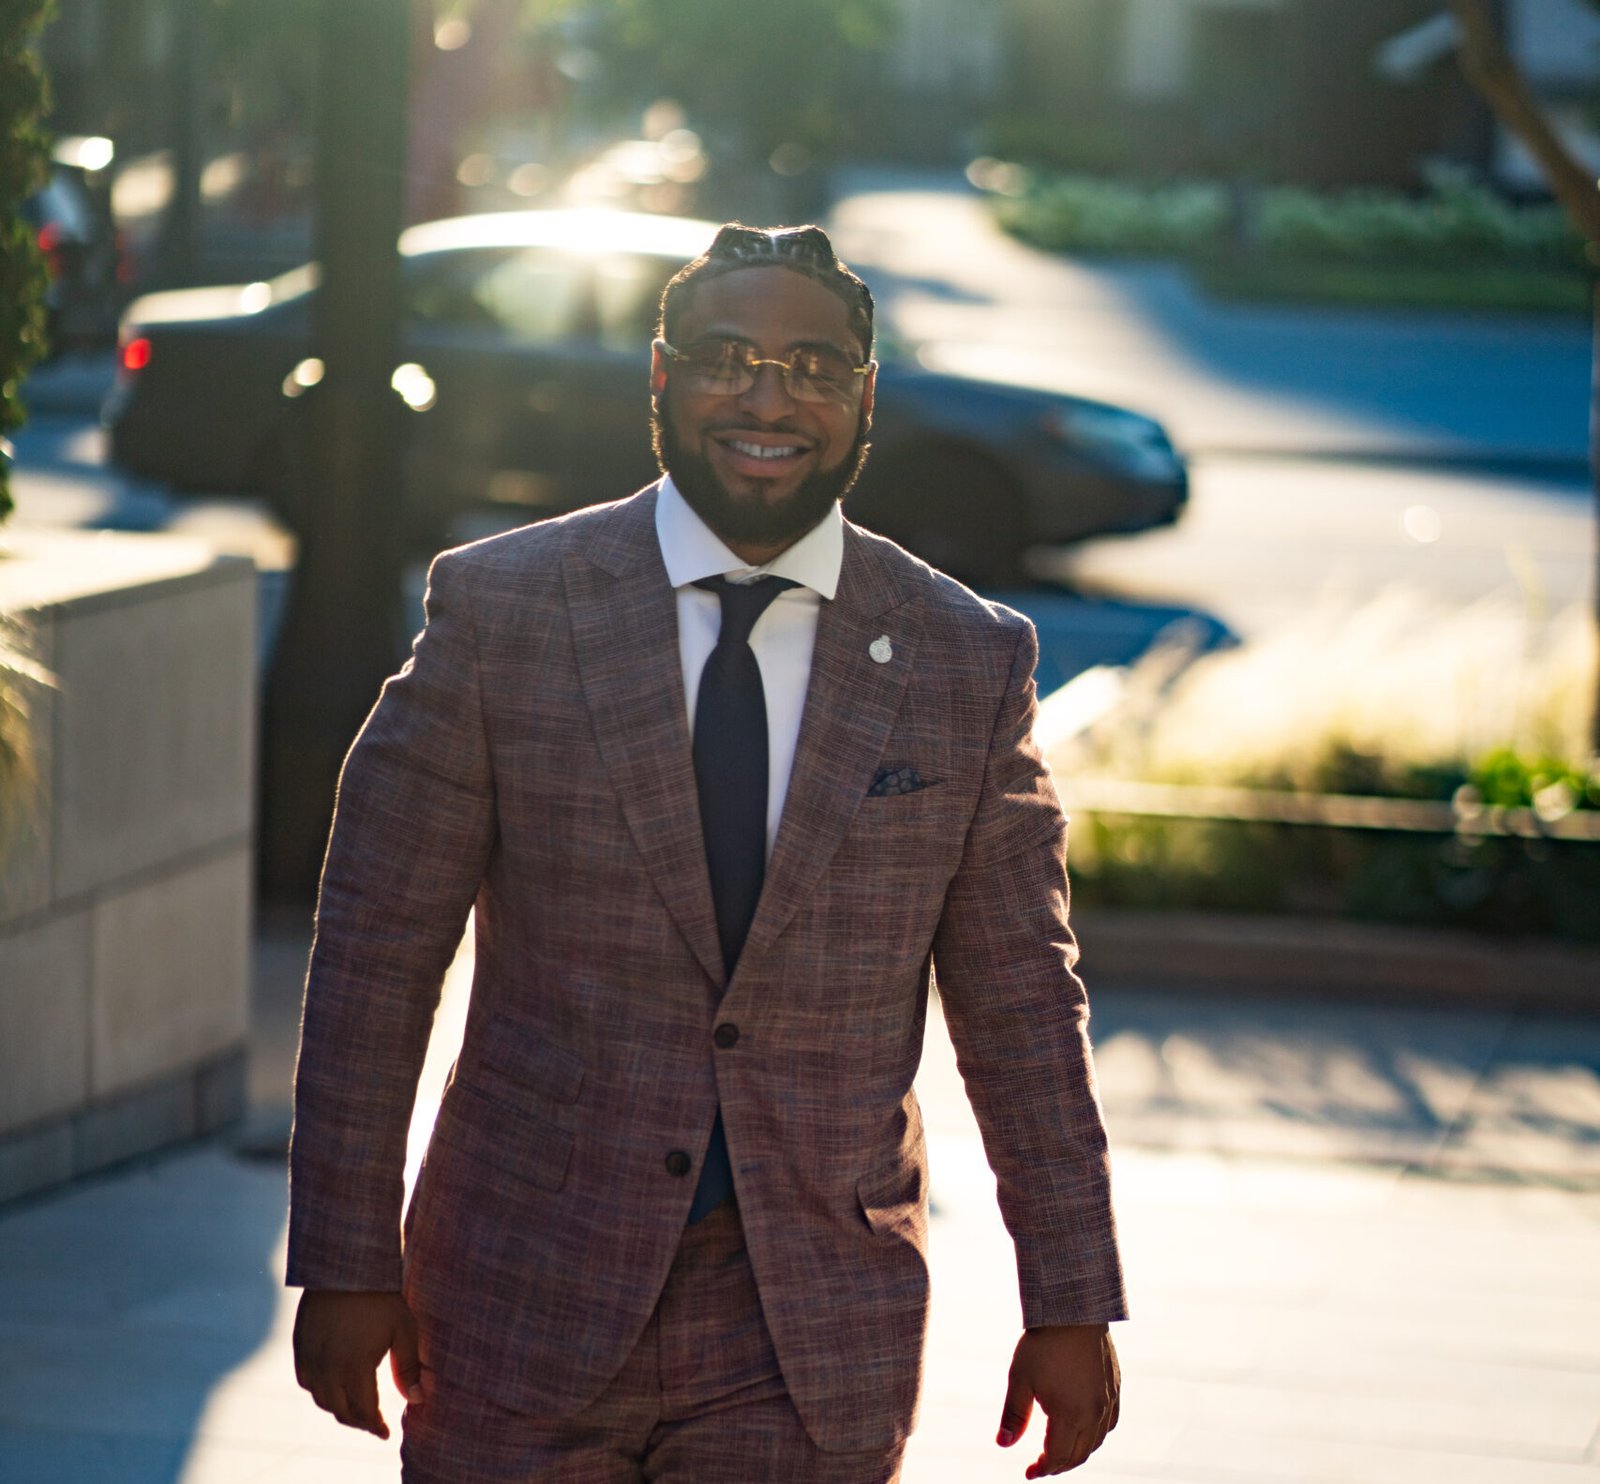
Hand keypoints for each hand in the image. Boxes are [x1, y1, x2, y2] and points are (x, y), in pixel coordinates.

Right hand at [293, 1289, 424, 1438]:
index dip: (376, 1426)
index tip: (386, 1432)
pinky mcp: (300, 1346)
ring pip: (322, 1399)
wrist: (345, 1266)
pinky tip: (333, 1385)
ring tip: (356, 1406)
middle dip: (359, 1420)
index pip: (364, 1412)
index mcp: (354, 1368)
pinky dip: (320, 1390)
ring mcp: (310, 1358)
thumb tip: (418, 1398)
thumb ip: (409, 1367)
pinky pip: (306, 1380)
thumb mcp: (403, 1329)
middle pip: (341, 1410)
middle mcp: (327, 1369)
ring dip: (339, 1407)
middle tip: (373, 1422)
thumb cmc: (381, 1296)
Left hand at [996, 1323, 1119, 1476]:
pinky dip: (1096, 1434)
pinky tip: (1084, 1428)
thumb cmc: (1042, 1344)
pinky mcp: (1115, 1387)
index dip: (1042, 1469)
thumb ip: (1013, 1416)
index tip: (1028, 1472)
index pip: (1057, 1457)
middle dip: (1059, 1465)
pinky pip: (1109, 1423)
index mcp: (1070, 1416)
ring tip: (1060, 1450)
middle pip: (1079, 1455)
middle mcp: (1094, 1413)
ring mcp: (1108, 1401)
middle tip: (1041, 1465)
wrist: (1074, 1311)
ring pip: (1096, 1442)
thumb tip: (1003, 1444)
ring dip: (1078, 1452)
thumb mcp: (1020, 1379)